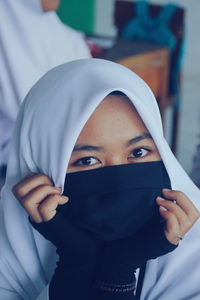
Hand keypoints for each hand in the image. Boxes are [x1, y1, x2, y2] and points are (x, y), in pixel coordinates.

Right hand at [13, 173, 101, 299]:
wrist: (82, 240)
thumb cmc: (76, 218)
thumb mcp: (62, 199)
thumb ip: (53, 189)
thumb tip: (55, 176)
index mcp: (34, 204)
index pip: (19, 187)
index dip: (33, 178)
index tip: (50, 181)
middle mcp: (32, 212)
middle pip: (18, 190)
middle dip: (37, 180)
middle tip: (53, 186)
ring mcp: (38, 219)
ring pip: (27, 199)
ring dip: (45, 189)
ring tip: (58, 193)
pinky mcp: (47, 224)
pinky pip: (44, 208)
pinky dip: (55, 199)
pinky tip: (64, 201)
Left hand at [156, 188, 199, 244]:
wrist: (155, 238)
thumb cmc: (163, 222)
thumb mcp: (170, 210)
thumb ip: (172, 202)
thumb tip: (166, 191)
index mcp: (189, 215)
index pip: (189, 203)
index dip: (176, 193)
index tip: (165, 191)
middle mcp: (188, 224)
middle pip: (192, 210)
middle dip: (176, 197)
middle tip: (163, 194)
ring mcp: (182, 231)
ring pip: (183, 217)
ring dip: (169, 205)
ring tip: (159, 202)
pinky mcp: (173, 235)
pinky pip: (174, 224)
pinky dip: (167, 214)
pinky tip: (160, 210)